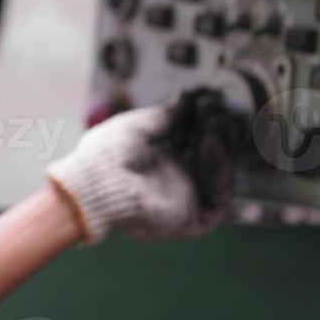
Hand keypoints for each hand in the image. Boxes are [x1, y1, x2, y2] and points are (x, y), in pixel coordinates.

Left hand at [45, 100, 236, 245]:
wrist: (96, 181)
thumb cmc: (108, 152)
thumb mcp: (141, 125)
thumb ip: (168, 115)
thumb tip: (189, 98)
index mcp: (162, 160)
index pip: (198, 143)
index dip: (209, 125)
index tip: (213, 102)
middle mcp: (176, 181)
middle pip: (215, 160)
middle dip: (221, 134)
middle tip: (218, 111)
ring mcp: (185, 201)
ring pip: (221, 178)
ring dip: (223, 149)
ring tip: (216, 124)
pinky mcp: (191, 221)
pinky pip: (218, 201)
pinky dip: (219, 173)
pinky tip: (211, 145)